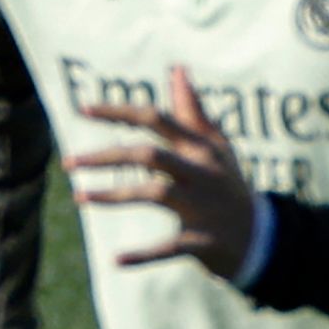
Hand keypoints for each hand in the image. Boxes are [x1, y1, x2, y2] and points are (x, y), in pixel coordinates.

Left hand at [65, 64, 254, 278]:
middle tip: (68, 161)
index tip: (82, 108)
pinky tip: (115, 260)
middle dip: (107, 156)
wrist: (260, 236)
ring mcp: (202, 206)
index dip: (119, 112)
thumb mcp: (216, 146)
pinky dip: (143, 255)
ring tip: (78, 196)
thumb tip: (177, 69)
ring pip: (154, 193)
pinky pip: (169, 247)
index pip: (157, 119)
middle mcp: (201, 172)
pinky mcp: (202, 241)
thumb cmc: (228, 184)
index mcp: (202, 148)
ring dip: (114, 195)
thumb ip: (193, 110)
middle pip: (150, 155)